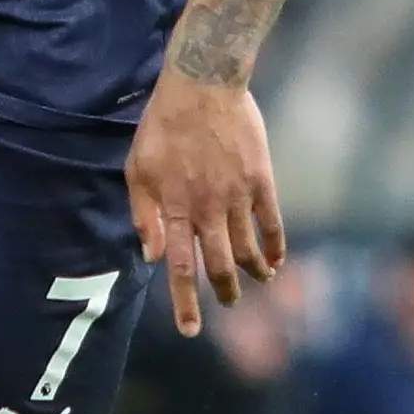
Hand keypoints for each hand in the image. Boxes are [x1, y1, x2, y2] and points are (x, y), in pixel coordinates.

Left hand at [126, 70, 285, 334]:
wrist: (203, 84)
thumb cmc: (163, 126)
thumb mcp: (137, 168)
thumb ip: (143, 213)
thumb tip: (151, 254)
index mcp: (175, 208)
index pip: (180, 266)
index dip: (186, 301)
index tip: (191, 330)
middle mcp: (208, 209)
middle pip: (220, 266)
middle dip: (224, 292)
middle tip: (227, 303)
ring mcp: (237, 196)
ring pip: (249, 249)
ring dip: (253, 272)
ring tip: (257, 281)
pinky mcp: (261, 180)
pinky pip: (272, 223)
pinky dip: (276, 246)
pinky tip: (276, 259)